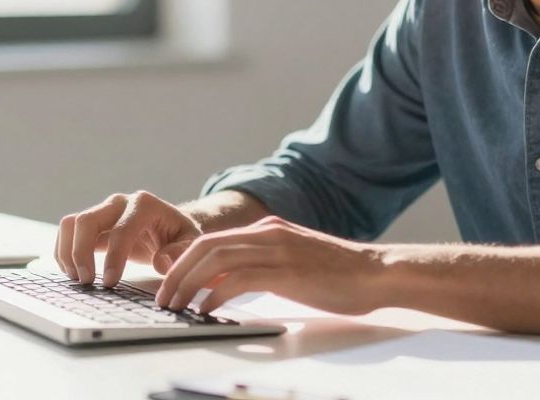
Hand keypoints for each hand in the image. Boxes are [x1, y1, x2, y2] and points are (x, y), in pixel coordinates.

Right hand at [55, 191, 201, 286]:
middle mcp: (120, 202)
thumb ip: (181, 252)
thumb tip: (161, 262)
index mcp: (145, 205)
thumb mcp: (190, 243)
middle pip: (87, 221)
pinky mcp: (94, 223)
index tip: (109, 283)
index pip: (122, 230)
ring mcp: (104, 210)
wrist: (172, 226)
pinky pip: (68, 232)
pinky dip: (64, 252)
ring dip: (67, 252)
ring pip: (71, 224)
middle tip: (86, 282)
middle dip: (81, 253)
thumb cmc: (181, 236)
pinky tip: (73, 273)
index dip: (113, 257)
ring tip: (77, 278)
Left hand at [154, 215, 384, 315]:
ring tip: (176, 307)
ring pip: (216, 260)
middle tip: (162, 297)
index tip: (168, 283)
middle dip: (177, 272)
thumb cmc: (338, 274)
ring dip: (189, 285)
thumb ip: (260, 266)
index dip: (183, 261)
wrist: (377, 272)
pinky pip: (239, 280)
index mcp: (267, 229)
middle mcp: (268, 233)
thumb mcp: (292, 262)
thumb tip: (223, 286)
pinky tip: (206, 311)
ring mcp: (277, 250)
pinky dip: (215, 295)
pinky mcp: (287, 272)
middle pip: (205, 247)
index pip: (211, 240)